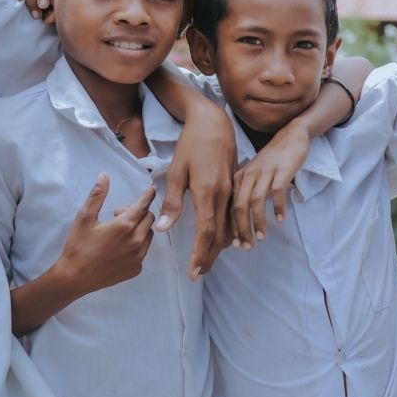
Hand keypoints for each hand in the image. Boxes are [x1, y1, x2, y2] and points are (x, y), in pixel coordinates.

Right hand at [55, 175, 155, 296]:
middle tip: (118, 215)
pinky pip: (143, 251)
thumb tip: (104, 175)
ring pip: (148, 235)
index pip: (144, 205)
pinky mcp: (136, 268)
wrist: (74, 278)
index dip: (148, 195)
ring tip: (119, 231)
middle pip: (149, 218)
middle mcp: (136, 241)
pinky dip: (136, 244)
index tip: (153, 189)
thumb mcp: (84, 218)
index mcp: (124, 225)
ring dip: (139, 228)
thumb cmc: (78, 246)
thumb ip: (97, 196)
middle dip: (139, 212)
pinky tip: (119, 247)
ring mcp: (138, 256)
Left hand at [163, 98, 235, 277]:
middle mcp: (224, 195)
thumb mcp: (176, 171)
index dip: (200, 255)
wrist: (213, 122)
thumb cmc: (191, 145)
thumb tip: (162, 229)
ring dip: (221, 247)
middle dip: (210, 257)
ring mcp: (232, 191)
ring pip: (229, 227)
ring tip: (209, 262)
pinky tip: (225, 240)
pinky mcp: (234, 187)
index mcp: (207, 192)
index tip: (193, 272)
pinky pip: (233, 216)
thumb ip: (172, 203)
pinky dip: (229, 232)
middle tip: (199, 274)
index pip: (206, 232)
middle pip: (220, 235)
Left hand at [231, 122, 310, 245]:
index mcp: (238, 178)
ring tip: (262, 238)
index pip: (229, 207)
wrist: (290, 135)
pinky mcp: (282, 169)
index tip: (234, 246)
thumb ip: (245, 193)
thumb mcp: (253, 174)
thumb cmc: (271, 160)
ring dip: (257, 222)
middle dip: (241, 230)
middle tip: (247, 247)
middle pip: (239, 206)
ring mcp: (265, 172)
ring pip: (255, 201)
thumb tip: (239, 221)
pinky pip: (277, 191)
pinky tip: (280, 219)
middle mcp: (249, 175)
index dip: (231, 228)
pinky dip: (277, 207)